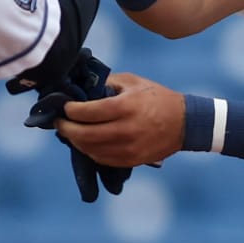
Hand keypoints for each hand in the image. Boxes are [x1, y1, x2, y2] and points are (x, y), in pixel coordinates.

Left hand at [57, 72, 184, 168]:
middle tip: (59, 122)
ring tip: (69, 132)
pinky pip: (102, 159)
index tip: (64, 107)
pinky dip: (89, 151)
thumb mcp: (133, 82)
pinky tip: (86, 143)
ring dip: (75, 141)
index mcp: (125, 107)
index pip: (87, 112)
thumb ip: (108, 83)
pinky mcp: (131, 160)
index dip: (70, 110)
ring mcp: (128, 148)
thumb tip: (84, 87)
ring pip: (90, 149)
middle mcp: (125, 130)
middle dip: (66, 128)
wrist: (184, 123)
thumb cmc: (157, 98)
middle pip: (84, 134)